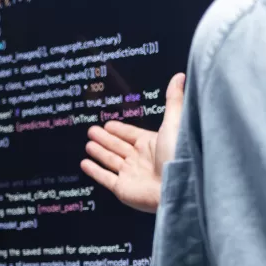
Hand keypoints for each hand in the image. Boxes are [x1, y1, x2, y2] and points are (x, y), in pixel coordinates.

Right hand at [80, 73, 185, 212]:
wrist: (176, 187)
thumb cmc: (178, 156)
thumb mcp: (175, 123)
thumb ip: (173, 100)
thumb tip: (179, 77)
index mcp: (152, 144)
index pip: (131, 134)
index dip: (119, 129)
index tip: (108, 124)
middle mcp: (140, 159)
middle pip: (118, 146)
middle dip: (105, 138)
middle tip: (92, 130)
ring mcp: (130, 174)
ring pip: (110, 160)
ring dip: (98, 151)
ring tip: (88, 144)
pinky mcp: (122, 188)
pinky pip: (104, 178)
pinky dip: (94, 171)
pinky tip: (85, 163)